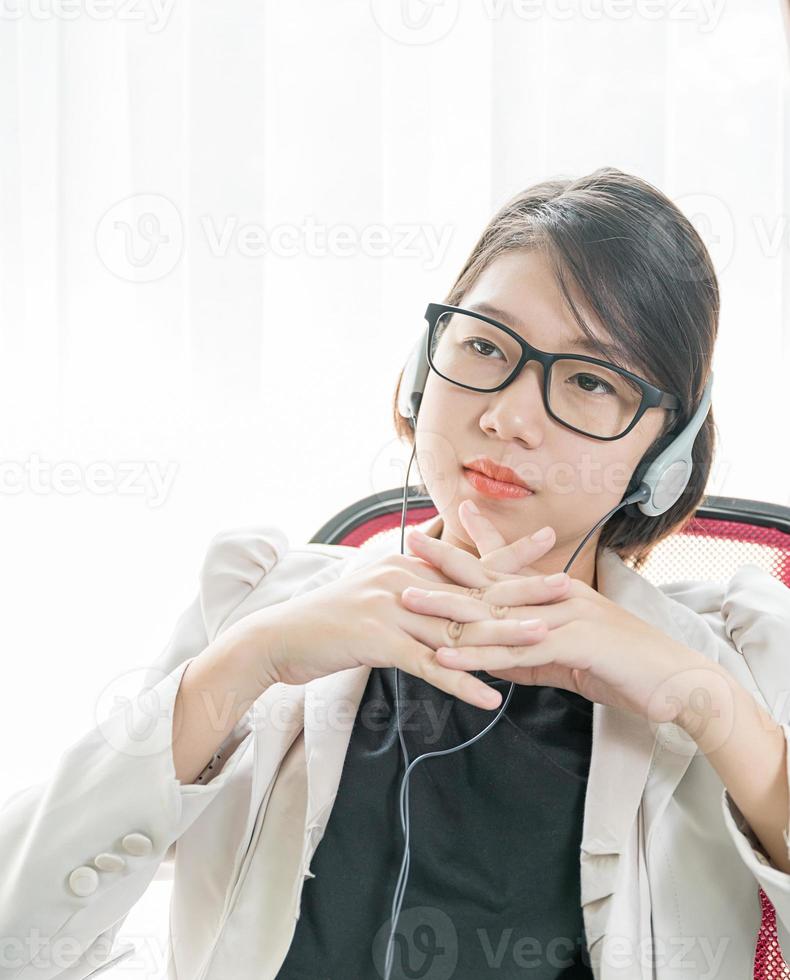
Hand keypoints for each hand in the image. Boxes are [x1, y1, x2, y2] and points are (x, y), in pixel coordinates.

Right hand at [228, 512, 571, 710]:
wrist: (277, 638)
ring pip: (457, 626)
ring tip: (545, 640)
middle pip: (473, 589)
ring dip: (503, 636)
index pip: (467, 559)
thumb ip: (408, 592)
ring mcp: (391, 608)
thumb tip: (439, 596)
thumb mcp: (371, 596)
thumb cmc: (325, 621)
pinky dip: (461, 682)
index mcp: (407, 567)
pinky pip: (428, 664)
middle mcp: (404, 580)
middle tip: (569, 587)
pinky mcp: (378, 639)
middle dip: (524, 589)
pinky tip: (491, 696)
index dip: (509, 552)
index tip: (549, 541)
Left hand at [404, 501, 708, 722]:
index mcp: (558, 593)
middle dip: (448, 559)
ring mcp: (565, 615)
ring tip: (408, 601)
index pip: (511, 562)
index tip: (453, 517)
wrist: (678, 685)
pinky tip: (446, 658)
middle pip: (492, 577)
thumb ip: (531, 656)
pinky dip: (476, 656)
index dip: (480, 539)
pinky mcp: (573, 644)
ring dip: (448, 607)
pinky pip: (515, 651)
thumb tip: (495, 660)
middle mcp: (557, 595)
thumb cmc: (626, 669)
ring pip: (495, 611)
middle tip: (410, 541)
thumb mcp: (569, 658)